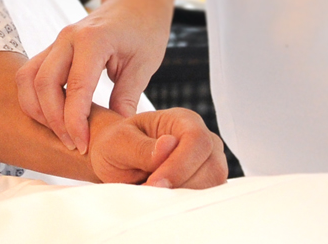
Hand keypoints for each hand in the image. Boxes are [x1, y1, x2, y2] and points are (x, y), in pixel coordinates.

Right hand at [16, 0, 172, 153]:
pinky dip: (36, 98)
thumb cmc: (144, 28)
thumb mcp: (145, 64)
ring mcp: (56, 41)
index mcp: (93, 39)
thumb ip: (128, 98)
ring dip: (38, 109)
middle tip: (73, 144)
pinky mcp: (53, 48)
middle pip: (43, 84)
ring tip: (60, 132)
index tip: (83, 145)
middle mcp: (67, 37)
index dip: (75, 122)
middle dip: (54, 120)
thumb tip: (115, 134)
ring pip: (28, 79)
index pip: (76, 88)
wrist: (136, 1)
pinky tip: (54, 116)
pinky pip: (31, 74)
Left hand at [88, 107, 227, 189]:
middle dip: (180, 186)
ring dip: (182, 198)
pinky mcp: (206, 185)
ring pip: (212, 188)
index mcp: (183, 120)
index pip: (197, 141)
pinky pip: (206, 201)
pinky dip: (185, 206)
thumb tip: (168, 145)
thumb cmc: (117, 146)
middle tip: (148, 192)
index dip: (179, 166)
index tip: (153, 184)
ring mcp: (209, 164)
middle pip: (212, 167)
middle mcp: (202, 140)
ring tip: (152, 194)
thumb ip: (141, 147)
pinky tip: (163, 202)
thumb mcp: (119, 143)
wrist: (115, 161)